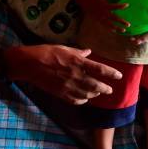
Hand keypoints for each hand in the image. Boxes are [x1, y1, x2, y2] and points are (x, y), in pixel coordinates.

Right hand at [6, 45, 121, 104]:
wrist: (29, 64)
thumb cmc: (46, 52)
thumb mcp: (64, 48)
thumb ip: (78, 52)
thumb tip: (88, 52)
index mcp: (78, 62)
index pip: (100, 69)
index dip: (112, 74)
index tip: (119, 77)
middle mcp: (76, 75)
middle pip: (96, 85)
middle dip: (105, 89)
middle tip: (109, 90)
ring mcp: (68, 86)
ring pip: (87, 95)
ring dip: (94, 95)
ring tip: (96, 93)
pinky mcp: (60, 93)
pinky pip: (75, 100)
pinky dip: (81, 100)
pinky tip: (83, 99)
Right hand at [85, 0, 129, 32]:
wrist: (84, 2)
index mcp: (105, 6)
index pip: (115, 6)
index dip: (121, 6)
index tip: (127, 5)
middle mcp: (104, 13)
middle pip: (114, 18)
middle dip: (121, 22)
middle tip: (128, 24)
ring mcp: (101, 17)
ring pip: (110, 24)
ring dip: (117, 28)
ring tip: (124, 31)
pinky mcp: (99, 20)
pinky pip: (105, 25)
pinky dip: (110, 28)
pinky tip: (115, 31)